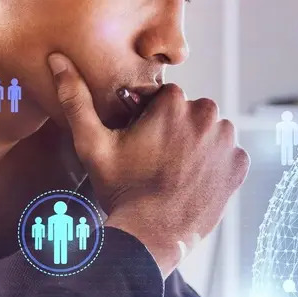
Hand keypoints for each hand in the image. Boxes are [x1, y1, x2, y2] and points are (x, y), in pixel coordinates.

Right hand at [47, 53, 249, 276]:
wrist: (153, 236)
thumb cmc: (122, 190)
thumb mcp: (92, 144)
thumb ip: (76, 99)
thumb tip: (58, 60)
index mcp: (174, 103)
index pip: (166, 97)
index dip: (153, 118)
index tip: (144, 141)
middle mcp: (208, 116)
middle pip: (192, 112)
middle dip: (178, 128)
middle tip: (159, 159)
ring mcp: (227, 142)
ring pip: (212, 131)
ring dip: (199, 144)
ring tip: (176, 170)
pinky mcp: (239, 165)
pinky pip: (228, 154)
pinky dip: (216, 164)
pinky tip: (195, 180)